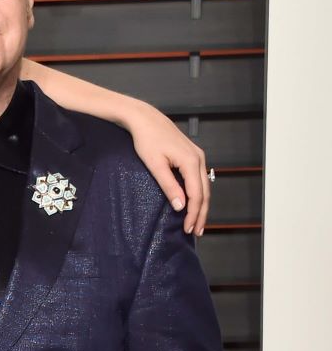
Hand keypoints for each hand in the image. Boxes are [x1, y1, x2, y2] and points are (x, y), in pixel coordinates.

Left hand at [129, 106, 209, 236]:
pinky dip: (198, 193)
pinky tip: (193, 202)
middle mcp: (200, 159)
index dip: (194, 213)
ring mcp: (198, 156)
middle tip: (197, 232)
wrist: (145, 119)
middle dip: (201, 213)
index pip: (197, 194)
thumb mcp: (155, 165)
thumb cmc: (147, 140)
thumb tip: (181, 206)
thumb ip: (168, 186)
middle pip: (205, 192)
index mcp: (191, 162)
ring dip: (201, 205)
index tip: (189, 229)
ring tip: (197, 222)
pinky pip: (199, 179)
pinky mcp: (192, 155)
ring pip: (204, 186)